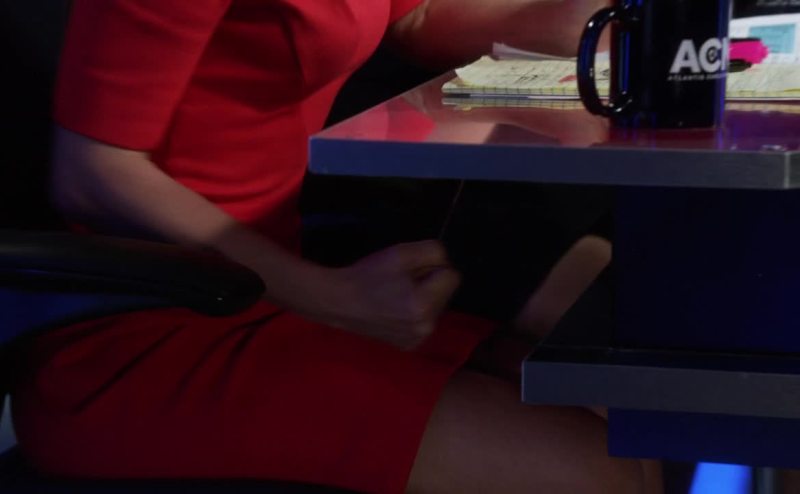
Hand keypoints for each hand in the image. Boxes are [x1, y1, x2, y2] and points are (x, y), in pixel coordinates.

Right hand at [325, 240, 460, 348]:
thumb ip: (433, 251)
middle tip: (401, 282)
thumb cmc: (368, 275)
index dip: (433, 267)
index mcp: (423, 305)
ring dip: (423, 298)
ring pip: (436, 308)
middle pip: (446, 294)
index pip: (453, 276)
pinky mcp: (409, 345)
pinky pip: (424, 322)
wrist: (339, 301)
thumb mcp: (401, 252)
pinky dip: (414, 314)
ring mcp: (417, 339)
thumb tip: (445, 263)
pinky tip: (393, 310)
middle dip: (430, 284)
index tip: (412, 270)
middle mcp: (425, 327)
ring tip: (395, 295)